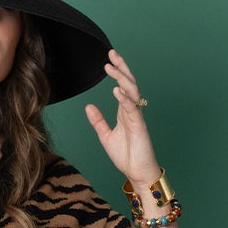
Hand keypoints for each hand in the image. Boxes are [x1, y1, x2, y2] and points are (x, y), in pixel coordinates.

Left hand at [83, 50, 160, 188]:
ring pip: (132, 92)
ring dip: (122, 79)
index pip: (122, 86)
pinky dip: (125, 98)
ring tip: (111, 68)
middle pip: (129, 83)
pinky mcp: (139, 127)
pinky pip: (133, 109)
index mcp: (125, 111)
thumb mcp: (106, 136)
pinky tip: (117, 90)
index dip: (117, 71)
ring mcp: (137, 118)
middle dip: (122, 68)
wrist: (138, 174)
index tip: (109, 59)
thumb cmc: (127, 157)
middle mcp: (132, 111)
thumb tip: (88, 106)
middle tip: (112, 53)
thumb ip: (98, 121)